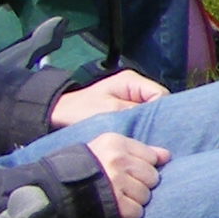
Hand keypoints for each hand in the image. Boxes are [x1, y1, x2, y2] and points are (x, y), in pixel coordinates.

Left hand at [51, 69, 167, 125]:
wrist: (57, 114)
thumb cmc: (80, 110)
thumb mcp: (108, 111)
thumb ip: (134, 112)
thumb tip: (157, 119)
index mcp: (132, 81)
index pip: (160, 94)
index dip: (161, 111)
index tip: (155, 128)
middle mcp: (135, 86)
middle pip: (158, 102)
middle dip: (155, 118)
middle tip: (153, 135)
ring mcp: (131, 97)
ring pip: (150, 111)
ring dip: (147, 123)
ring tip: (145, 137)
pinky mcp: (125, 108)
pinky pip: (141, 116)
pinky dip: (140, 125)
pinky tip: (138, 135)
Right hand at [83, 132, 169, 217]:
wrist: (46, 191)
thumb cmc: (77, 169)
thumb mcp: (103, 149)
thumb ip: (135, 150)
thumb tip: (166, 156)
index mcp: (115, 143)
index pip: (152, 157)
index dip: (142, 168)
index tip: (128, 173)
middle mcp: (117, 161)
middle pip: (152, 177)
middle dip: (141, 185)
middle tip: (122, 189)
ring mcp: (116, 183)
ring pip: (146, 196)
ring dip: (135, 201)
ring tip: (116, 198)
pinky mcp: (113, 204)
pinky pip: (137, 212)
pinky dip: (128, 214)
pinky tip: (115, 210)